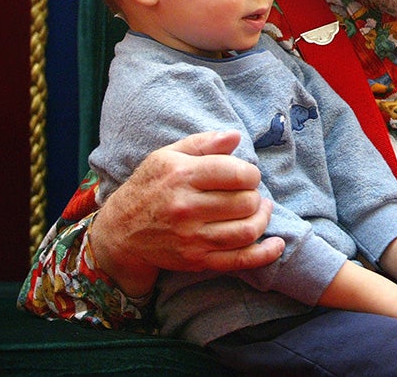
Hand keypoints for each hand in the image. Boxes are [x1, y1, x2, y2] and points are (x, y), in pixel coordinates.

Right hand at [90, 131, 283, 295]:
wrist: (119, 233)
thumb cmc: (148, 188)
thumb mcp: (167, 156)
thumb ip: (204, 143)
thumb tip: (236, 136)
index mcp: (182, 177)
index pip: (238, 174)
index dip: (251, 173)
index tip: (246, 175)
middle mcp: (187, 208)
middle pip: (246, 202)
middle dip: (255, 195)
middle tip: (248, 193)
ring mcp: (192, 238)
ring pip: (247, 230)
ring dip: (262, 219)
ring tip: (259, 210)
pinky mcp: (197, 260)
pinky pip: (239, 260)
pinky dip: (264, 254)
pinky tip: (277, 244)